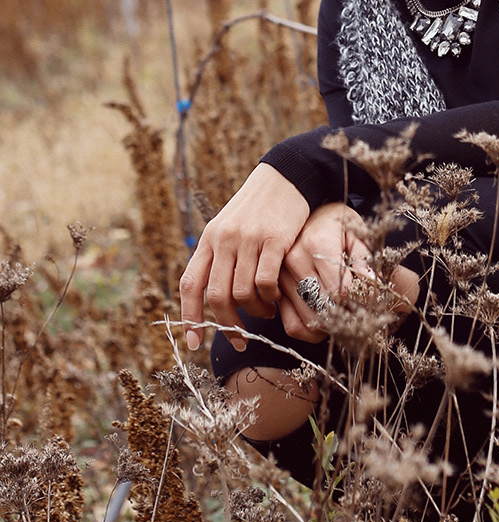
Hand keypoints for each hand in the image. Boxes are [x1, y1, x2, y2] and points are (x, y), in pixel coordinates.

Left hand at [179, 163, 309, 351]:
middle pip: (217, 295)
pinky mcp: (275, 239)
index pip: (190, 284)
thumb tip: (212, 298)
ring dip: (254, 312)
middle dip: (228, 324)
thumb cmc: (257, 208)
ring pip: (243, 292)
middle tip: (240, 338)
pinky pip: (266, 281)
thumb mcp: (228, 227)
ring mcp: (249, 239)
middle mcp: (224, 240)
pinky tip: (276, 298)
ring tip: (264, 313)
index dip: (189, 317)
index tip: (194, 343)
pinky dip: (270, 297)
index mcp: (209, 239)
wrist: (286, 177)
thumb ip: (218, 257)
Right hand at [276, 203, 420, 342]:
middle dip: (344, 316)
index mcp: (317, 245)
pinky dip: (309, 331)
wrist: (309, 214)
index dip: (356, 302)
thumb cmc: (337, 223)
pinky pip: (290, 323)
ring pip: (308, 319)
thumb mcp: (356, 232)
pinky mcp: (276, 289)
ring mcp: (281, 277)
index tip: (366, 301)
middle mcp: (295, 261)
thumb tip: (373, 282)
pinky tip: (323, 325)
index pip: (339, 290)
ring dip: (328, 327)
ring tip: (342, 319)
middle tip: (357, 315)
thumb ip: (364, 258)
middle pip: (323, 307)